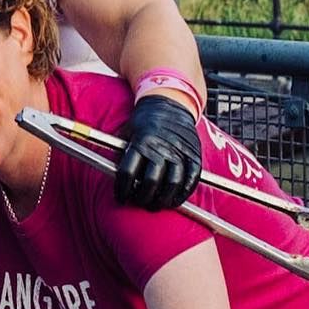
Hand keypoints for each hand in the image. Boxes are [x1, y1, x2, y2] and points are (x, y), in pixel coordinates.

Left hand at [115, 94, 202, 210]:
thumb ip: (122, 154)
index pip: (127, 173)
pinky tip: (174, 199)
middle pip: (150, 182)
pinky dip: (183, 194)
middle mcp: (161, 148)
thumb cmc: (144, 122)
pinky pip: (191, 180)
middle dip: (142, 198)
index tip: (120, 198)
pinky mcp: (194, 156)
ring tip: (156, 205)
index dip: (122, 190)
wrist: (169, 103)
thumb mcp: (127, 132)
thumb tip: (115, 179)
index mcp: (141, 142)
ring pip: (172, 184)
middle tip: (139, 203)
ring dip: (162, 200)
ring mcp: (179, 152)